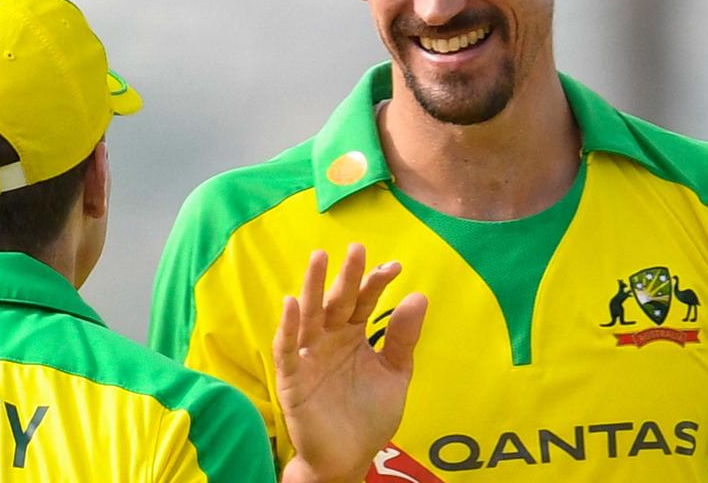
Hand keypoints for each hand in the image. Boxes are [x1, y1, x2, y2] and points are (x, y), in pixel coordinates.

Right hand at [274, 243, 428, 482]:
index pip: (364, 301)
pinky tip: (291, 303)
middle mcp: (330, 339)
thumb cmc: (369, 416)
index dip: (376, 283)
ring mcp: (309, 356)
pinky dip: (288, 327)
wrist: (348, 459)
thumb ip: (403, 339)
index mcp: (354, 335)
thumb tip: (420, 296)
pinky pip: (287, 349)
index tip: (394, 268)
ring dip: (312, 287)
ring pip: (309, 315)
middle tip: (356, 249)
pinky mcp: (292, 378)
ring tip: (319, 258)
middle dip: (346, 276)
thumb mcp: (395, 374)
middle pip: (337, 301)